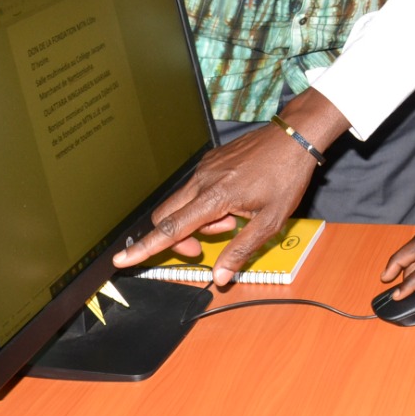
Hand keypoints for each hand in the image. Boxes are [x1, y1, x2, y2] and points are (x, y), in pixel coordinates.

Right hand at [113, 89, 348, 284]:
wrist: (293, 137)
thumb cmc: (285, 178)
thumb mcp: (270, 222)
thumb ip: (241, 250)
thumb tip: (219, 277)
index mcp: (215, 197)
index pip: (170, 229)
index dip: (144, 248)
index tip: (121, 259)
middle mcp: (202, 180)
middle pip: (166, 215)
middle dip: (176, 238)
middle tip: (204, 246)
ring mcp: (205, 168)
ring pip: (182, 202)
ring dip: (197, 220)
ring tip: (232, 219)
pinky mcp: (210, 161)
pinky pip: (195, 188)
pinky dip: (205, 203)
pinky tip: (233, 201)